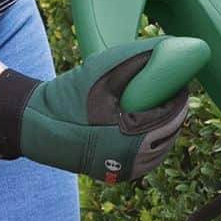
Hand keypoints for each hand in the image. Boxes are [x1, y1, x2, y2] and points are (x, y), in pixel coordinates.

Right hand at [0, 38, 195, 182]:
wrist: (39, 128)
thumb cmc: (70, 97)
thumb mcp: (103, 72)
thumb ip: (136, 58)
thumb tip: (170, 43)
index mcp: (132, 133)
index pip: (172, 115)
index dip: (181, 98)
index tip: (181, 83)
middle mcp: (134, 157)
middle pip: (171, 133)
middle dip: (177, 112)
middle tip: (173, 93)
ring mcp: (128, 170)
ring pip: (163, 149)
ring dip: (168, 129)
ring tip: (164, 108)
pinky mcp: (120, 176)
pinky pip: (149, 160)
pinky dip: (156, 144)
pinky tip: (153, 128)